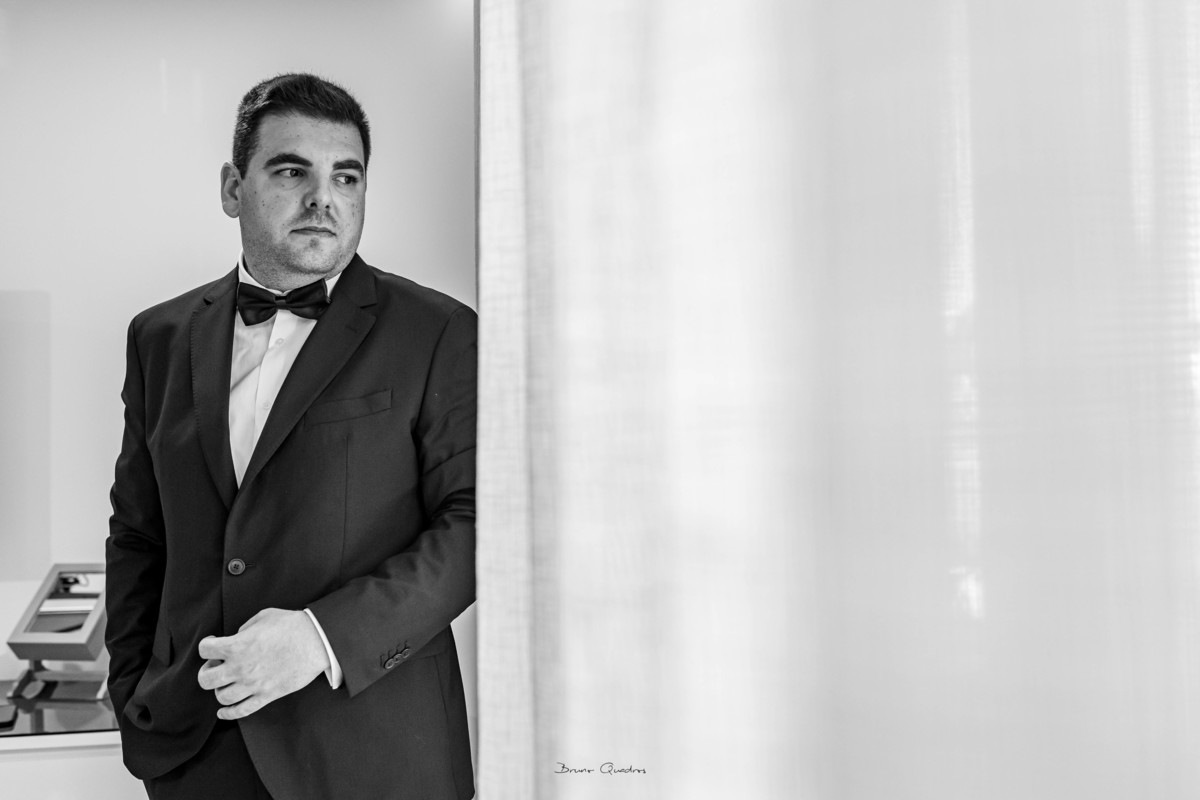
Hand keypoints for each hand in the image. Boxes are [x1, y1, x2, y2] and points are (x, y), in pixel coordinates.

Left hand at [197, 608, 329, 719]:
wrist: (317, 641)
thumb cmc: (292, 625)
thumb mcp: (264, 616)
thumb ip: (244, 628)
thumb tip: (237, 638)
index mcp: (237, 645)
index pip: (204, 650)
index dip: (206, 645)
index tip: (213, 643)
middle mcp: (240, 667)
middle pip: (206, 679)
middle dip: (206, 672)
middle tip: (216, 665)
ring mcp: (253, 684)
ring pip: (221, 697)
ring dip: (219, 690)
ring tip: (227, 682)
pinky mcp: (267, 695)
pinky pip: (241, 711)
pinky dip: (228, 714)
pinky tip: (223, 711)